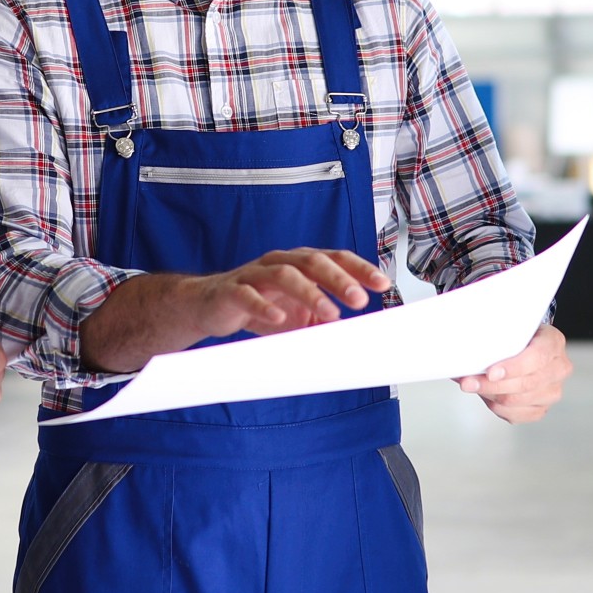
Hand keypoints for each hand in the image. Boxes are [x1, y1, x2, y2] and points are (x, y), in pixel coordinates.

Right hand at [191, 248, 391, 337]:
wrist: (210, 305)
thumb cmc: (260, 304)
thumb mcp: (300, 315)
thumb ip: (327, 319)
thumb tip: (357, 334)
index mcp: (300, 263)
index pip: (335, 258)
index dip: (360, 268)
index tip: (382, 284)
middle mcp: (280, 262)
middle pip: (313, 262)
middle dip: (339, 280)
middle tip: (359, 299)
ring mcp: (254, 274)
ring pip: (284, 275)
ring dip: (310, 293)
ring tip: (330, 312)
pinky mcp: (232, 291)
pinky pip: (248, 295)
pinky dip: (265, 306)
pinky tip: (279, 318)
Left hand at [456, 322, 569, 422]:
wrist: (524, 348)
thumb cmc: (515, 336)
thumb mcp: (510, 327)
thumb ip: (496, 335)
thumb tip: (470, 351)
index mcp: (554, 342)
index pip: (538, 356)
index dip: (513, 367)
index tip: (490, 372)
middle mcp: (559, 368)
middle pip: (526, 383)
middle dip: (492, 385)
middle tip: (467, 382)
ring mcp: (553, 391)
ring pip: (517, 401)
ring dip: (489, 394)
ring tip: (471, 385)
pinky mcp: (541, 409)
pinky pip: (515, 415)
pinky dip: (495, 406)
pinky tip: (485, 395)